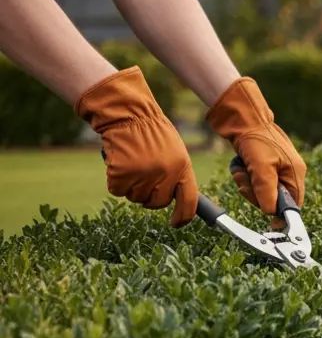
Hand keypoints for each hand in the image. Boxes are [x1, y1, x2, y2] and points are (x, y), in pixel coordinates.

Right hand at [75, 66, 197, 226]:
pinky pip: (117, 190)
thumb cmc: (151, 131)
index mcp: (182, 168)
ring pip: (135, 197)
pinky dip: (115, 181)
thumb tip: (174, 199)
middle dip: (149, 197)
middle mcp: (165, 174)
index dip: (184, 216)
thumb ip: (176, 174)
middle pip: (157, 203)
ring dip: (131, 186)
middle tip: (143, 179)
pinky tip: (118, 163)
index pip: (189, 201)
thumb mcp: (174, 151)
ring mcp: (143, 174)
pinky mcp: (122, 173)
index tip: (177, 224)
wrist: (127, 113)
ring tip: (132, 164)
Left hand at [205, 77, 305, 221]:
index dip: (280, 213)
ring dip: (248, 185)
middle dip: (257, 194)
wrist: (241, 115)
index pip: (293, 204)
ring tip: (241, 170)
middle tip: (246, 181)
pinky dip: (245, 176)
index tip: (270, 223)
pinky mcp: (263, 165)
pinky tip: (240, 165)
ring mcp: (276, 168)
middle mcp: (289, 172)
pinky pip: (254, 181)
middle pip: (275, 199)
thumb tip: (270, 212)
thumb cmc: (255, 138)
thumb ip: (267, 191)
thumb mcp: (261, 167)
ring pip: (262, 191)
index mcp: (295, 173)